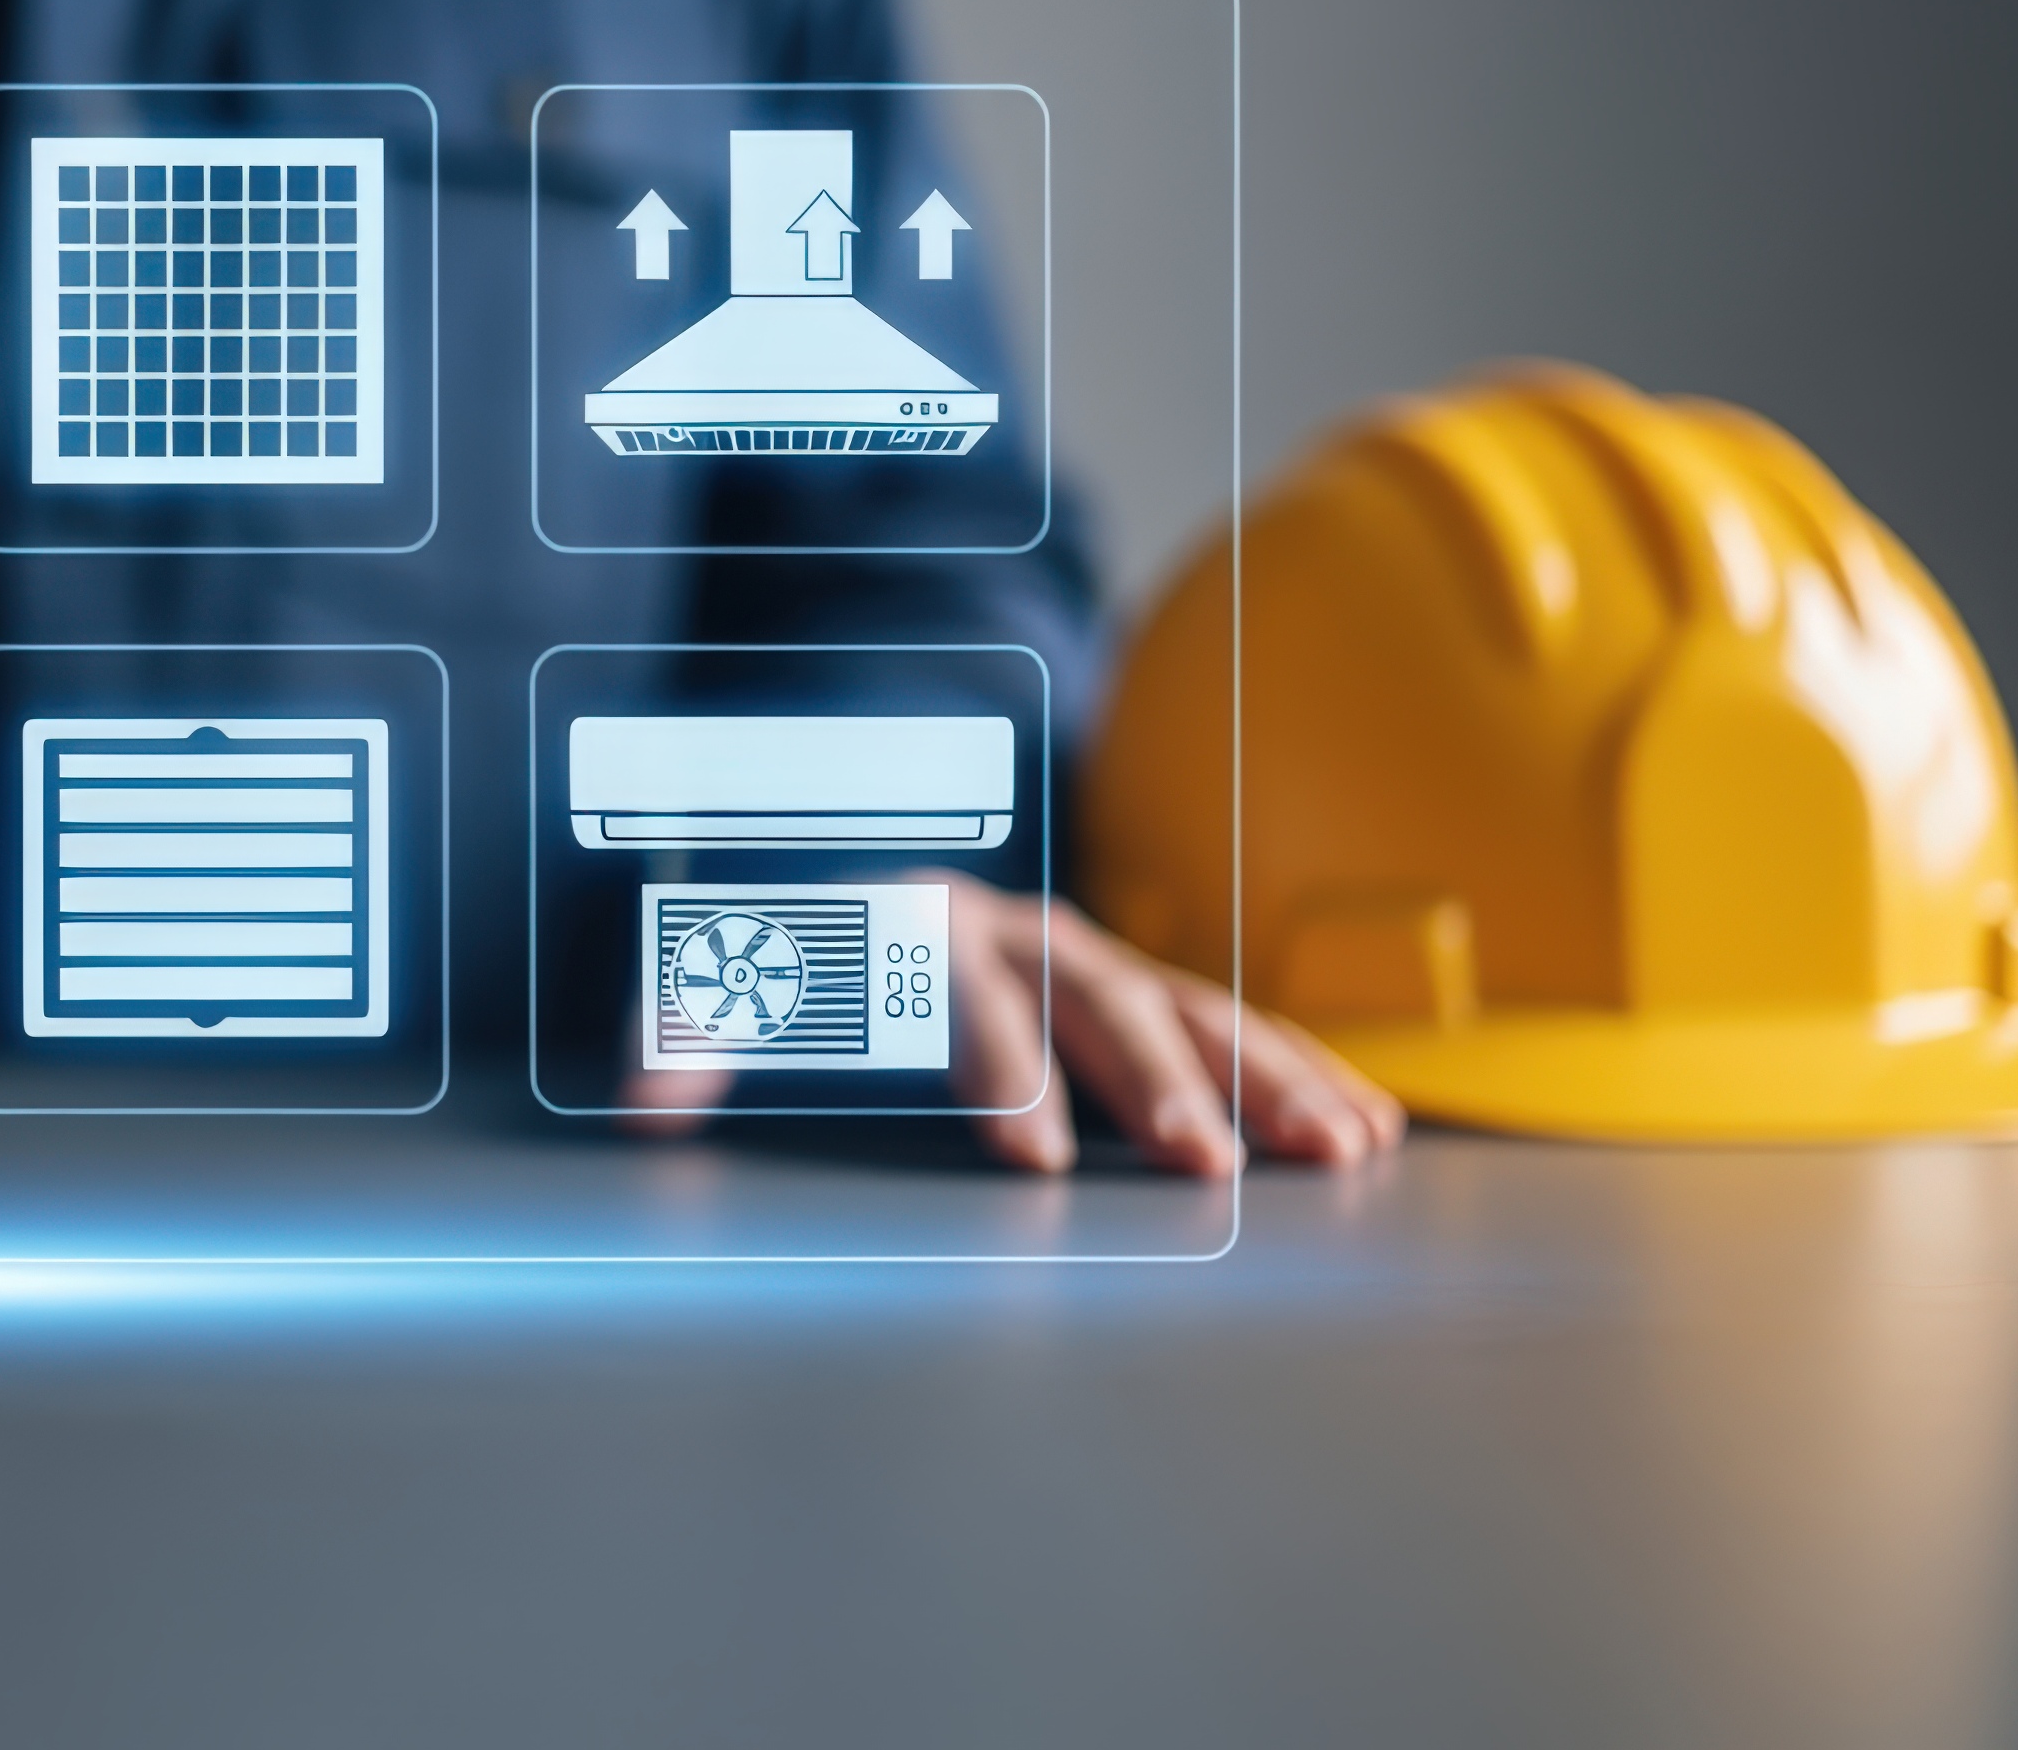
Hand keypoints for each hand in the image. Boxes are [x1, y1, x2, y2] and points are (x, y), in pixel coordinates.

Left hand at [624, 876, 1403, 1173]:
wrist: (853, 851)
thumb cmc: (793, 935)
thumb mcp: (725, 967)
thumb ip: (688, 1028)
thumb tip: (645, 1102)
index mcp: (922, 928)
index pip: (963, 1004)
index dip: (995, 1074)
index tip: (1028, 1155)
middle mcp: (1025, 933)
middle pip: (1100, 1005)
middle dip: (1157, 1086)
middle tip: (1202, 1167)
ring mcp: (1094, 956)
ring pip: (1193, 1010)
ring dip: (1268, 1080)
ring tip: (1338, 1152)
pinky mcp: (1142, 987)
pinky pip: (1237, 1024)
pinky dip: (1306, 1070)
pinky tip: (1372, 1130)